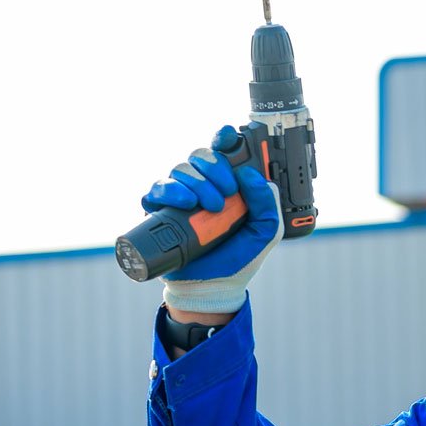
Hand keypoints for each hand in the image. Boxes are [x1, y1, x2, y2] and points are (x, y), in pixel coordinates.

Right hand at [143, 126, 282, 314]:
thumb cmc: (238, 259)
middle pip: (200, 155)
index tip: (229, 137)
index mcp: (228, 187)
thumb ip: (267, 204)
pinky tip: (185, 204)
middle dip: (214, 168)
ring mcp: (180, 198)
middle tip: (226, 192)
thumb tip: (253, 175)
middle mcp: (203, 187)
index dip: (224, 140)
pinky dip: (170, 191)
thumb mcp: (265, 233)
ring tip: (210, 207)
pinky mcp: (160, 211)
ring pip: (180, 169)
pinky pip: (158, 187)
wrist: (213, 288)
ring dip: (196, 183)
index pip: (223, 153)